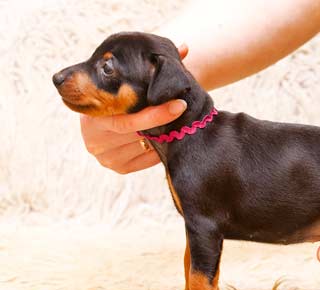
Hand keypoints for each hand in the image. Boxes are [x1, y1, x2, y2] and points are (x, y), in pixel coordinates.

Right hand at [79, 45, 188, 173]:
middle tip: (184, 113)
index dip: (157, 114)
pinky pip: (147, 159)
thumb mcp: (126, 81)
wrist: (102, 111)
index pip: (129, 120)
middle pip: (138, 135)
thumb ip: (152, 66)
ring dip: (161, 136)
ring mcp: (105, 156)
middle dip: (163, 124)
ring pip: (144, 147)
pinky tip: (161, 137)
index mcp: (91, 115)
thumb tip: (183, 47)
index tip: (179, 105)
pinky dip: (158, 148)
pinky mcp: (118, 167)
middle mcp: (94, 139)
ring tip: (175, 123)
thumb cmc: (116, 93)